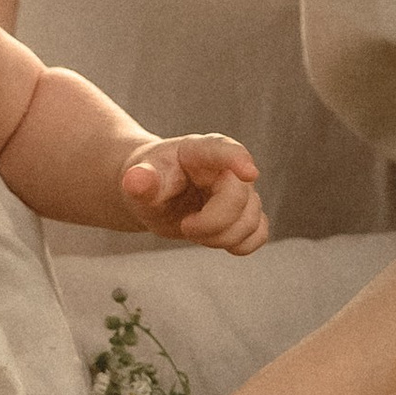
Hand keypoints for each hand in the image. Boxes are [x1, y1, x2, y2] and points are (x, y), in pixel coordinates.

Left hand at [119, 131, 266, 255]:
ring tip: (194, 230)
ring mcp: (241, 191)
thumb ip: (141, 180)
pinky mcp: (245, 214)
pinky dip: (241, 245)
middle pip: (239, 198)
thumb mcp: (138, 178)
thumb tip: (136, 181)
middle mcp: (227, 169)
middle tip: (184, 226)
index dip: (238, 159)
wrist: (154, 192)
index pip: (224, 149)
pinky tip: (216, 240)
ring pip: (250, 221)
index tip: (249, 173)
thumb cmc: (150, 178)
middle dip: (210, 223)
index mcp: (200, 151)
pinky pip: (259, 233)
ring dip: (220, 238)